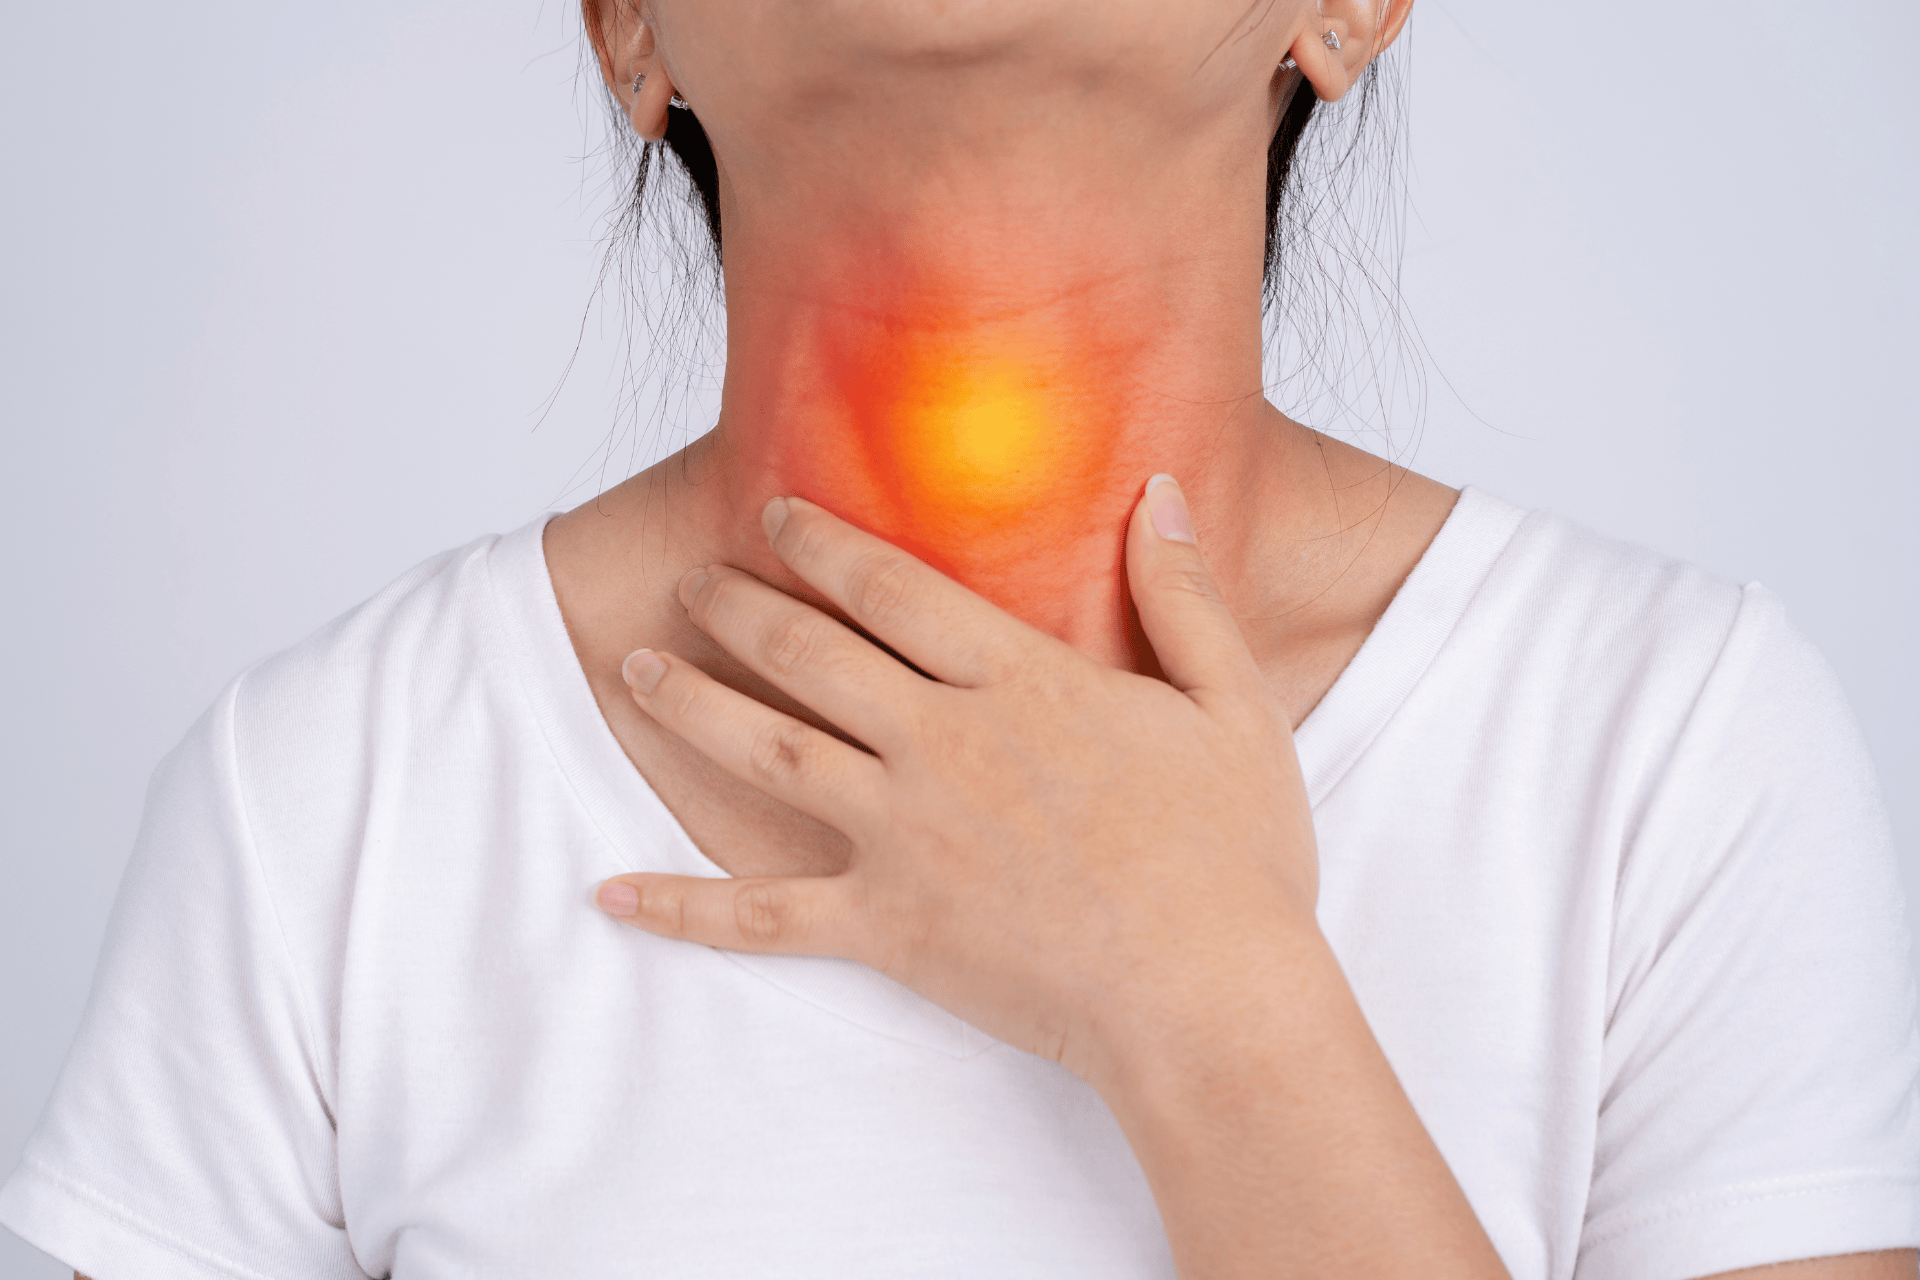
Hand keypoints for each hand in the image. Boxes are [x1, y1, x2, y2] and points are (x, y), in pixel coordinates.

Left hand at [593, 474, 1319, 1091]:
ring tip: (636, 670)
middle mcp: (941, 743)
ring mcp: (903, 835)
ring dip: (691, 707)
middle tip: (689, 581)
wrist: (1208, 1000)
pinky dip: (680, 906)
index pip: (893, 590)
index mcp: (1019, 682)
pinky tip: (611, 892)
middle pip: (809, 654)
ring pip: (767, 752)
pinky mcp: (885, 926)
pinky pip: (760, 915)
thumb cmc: (1235, 860)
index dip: (823, 545)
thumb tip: (1164, 494)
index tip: (773, 515)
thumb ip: (1185, 596)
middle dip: (738, 608)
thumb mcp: (1232, 706)